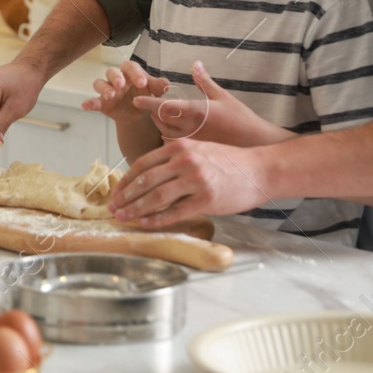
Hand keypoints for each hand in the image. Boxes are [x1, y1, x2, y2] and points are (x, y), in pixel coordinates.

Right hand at [81, 60, 168, 124]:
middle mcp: (117, 78)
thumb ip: (159, 87)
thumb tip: (166, 84)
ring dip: (104, 88)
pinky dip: (89, 103)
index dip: (135, 73)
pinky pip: (94, 101)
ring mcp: (108, 89)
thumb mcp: (154, 92)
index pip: (131, 67)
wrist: (138, 113)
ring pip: (100, 83)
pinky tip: (85, 106)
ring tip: (110, 95)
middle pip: (112, 71)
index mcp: (131, 72)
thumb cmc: (145, 95)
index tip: (143, 83)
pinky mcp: (102, 102)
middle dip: (116, 77)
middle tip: (122, 84)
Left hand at [109, 137, 265, 226]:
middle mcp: (184, 161)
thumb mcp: (199, 149)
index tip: (116, 193)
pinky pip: (175, 211)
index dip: (125, 180)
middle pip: (145, 180)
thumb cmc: (229, 161)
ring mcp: (195, 180)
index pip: (143, 164)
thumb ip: (175, 157)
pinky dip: (157, 219)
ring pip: (156, 196)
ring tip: (123, 218)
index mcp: (179, 147)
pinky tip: (145, 224)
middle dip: (125, 197)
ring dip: (136, 209)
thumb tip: (150, 173)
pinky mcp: (206, 199)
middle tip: (113, 208)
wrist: (259, 169)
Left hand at [132, 60, 292, 145]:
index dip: (149, 102)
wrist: (257, 145)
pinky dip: (167, 141)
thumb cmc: (242, 120)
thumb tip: (195, 63)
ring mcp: (192, 143)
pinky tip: (169, 136)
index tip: (137, 99)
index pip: (165, 105)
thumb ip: (205, 82)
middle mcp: (191, 128)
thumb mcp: (224, 97)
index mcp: (196, 111)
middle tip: (148, 107)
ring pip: (164, 135)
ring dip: (158, 127)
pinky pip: (174, 149)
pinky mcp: (196, 154)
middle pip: (160, 121)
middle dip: (152, 113)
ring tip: (157, 119)